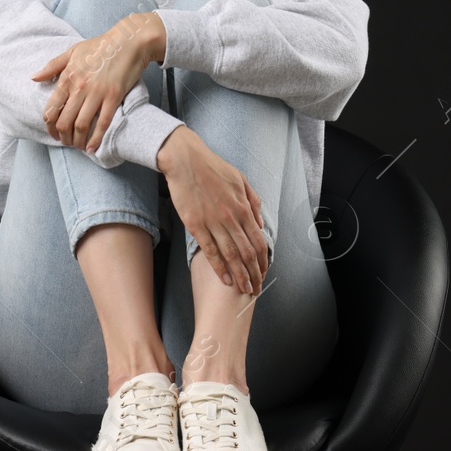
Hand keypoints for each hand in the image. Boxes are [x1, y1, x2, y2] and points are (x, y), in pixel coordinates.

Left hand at [31, 13, 156, 153]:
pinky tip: (93, 148)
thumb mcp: (72, 51)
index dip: (50, 127)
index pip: (51, 109)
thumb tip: (33, 78)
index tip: (53, 133)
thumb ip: (52, 66)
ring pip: (81, 126)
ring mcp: (97, 93)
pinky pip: (102, 123)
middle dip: (62, 138)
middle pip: (64, 122)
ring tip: (78, 146)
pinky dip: (96, 139)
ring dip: (77, 141)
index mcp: (67, 77)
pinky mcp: (114, 97)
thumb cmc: (101, 46)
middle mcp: (79, 87)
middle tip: (66, 142)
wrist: (129, 41)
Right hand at [159, 128, 267, 292]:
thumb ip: (253, 201)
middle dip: (254, 274)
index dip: (263, 261)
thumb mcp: (241, 180)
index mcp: (243, 207)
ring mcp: (213, 222)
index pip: (258, 241)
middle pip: (247, 253)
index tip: (264, 274)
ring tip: (243, 289)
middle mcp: (231, 217)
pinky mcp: (195, 225)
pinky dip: (219, 267)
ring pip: (230, 255)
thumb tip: (260, 223)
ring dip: (239, 275)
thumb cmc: (213, 168)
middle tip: (256, 289)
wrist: (186, 160)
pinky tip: (225, 279)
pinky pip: (210, 251)